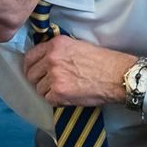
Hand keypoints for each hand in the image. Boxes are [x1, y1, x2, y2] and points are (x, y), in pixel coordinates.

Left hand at [23, 36, 137, 107]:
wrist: (116, 75)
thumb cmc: (102, 61)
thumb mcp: (76, 45)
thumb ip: (58, 51)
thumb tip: (44, 60)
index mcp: (55, 45)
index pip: (30, 57)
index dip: (30, 66)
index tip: (34, 72)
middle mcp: (52, 59)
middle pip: (31, 74)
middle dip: (39, 81)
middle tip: (50, 84)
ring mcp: (54, 76)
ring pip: (39, 89)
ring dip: (49, 92)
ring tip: (64, 90)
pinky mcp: (59, 92)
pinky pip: (48, 99)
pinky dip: (57, 101)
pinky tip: (68, 96)